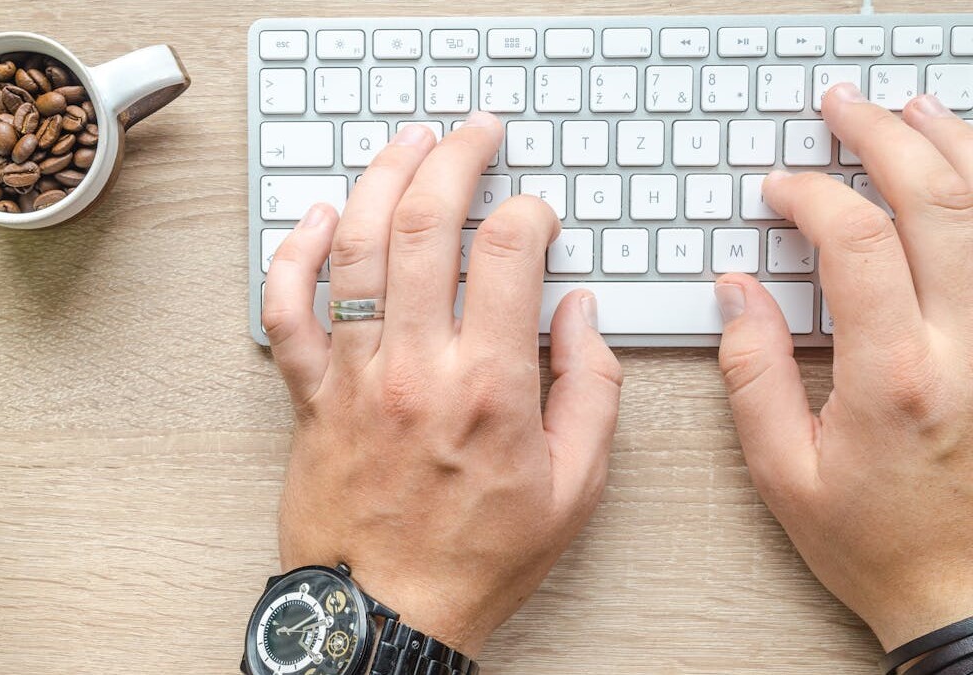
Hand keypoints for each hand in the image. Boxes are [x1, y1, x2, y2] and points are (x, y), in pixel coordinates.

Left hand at [262, 112, 621, 654]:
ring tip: (408, 143)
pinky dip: (297, 254)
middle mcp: (415, 365)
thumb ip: (590, 389)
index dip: (529, 212)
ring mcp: (354, 374)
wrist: (387, 614)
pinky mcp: (309, 394)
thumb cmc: (477, 558)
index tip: (538, 215)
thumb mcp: (575, 487)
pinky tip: (320, 217)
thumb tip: (580, 313)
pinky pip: (287, 310)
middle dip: (455, 158)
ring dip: (381, 179)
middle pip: (426, 224)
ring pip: (357, 248)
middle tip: (474, 133)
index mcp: (489, 384)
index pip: (509, 252)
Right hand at [716, 82, 972, 650]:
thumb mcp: (783, 471)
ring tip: (912, 113)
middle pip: (936, 203)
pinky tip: (965, 177)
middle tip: (845, 109)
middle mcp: (965, 349)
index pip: (856, 243)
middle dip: (884, 139)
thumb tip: (737, 292)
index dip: (812, 196)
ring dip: (950, 149)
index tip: (780, 189)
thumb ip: (754, 372)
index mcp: (894, 376)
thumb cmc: (875, 540)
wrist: (962, 591)